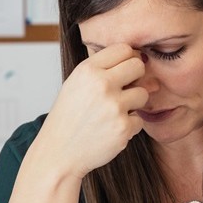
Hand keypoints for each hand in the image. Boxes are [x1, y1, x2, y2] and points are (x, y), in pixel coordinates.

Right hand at [32, 43, 148, 177]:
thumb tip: (143, 61)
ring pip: (143, 94)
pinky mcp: (123, 127)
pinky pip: (139, 119)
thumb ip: (105, 70)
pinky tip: (110, 130)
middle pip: (138, 66)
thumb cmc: (69, 118)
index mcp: (87, 70)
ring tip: (113, 113)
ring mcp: (114, 106)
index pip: (123, 49)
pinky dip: (128, 126)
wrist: (59, 154)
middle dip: (135, 78)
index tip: (122, 71)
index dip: (126, 60)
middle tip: (123, 91)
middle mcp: (101, 85)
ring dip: (133, 104)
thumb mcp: (77, 85)